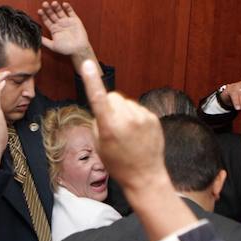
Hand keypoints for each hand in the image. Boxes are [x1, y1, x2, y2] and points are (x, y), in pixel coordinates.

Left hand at [38, 1, 99, 73]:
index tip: (40, 11)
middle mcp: (60, 24)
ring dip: (56, 7)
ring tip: (53, 3)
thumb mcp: (53, 46)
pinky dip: (68, 8)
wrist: (79, 50)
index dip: (43, 15)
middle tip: (45, 4)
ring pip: (60, 12)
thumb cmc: (67, 50)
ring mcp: (67, 21)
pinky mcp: (75, 20)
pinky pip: (71, 12)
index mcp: (54, 30)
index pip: (46, 20)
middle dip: (48, 9)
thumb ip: (45, 41)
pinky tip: (64, 4)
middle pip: (52, 14)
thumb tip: (37, 37)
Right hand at [80, 60, 164, 191]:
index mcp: (110, 127)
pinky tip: (137, 133)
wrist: (145, 176)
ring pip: (126, 102)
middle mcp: (127, 119)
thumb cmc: (118, 164)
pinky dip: (135, 117)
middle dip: (110, 105)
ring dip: (123, 112)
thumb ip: (98, 122)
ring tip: (127, 133)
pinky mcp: (153, 118)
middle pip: (113, 96)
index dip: (91, 80)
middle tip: (112, 125)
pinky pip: (138, 109)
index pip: (98, 98)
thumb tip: (104, 107)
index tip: (87, 65)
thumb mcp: (99, 145)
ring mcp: (142, 118)